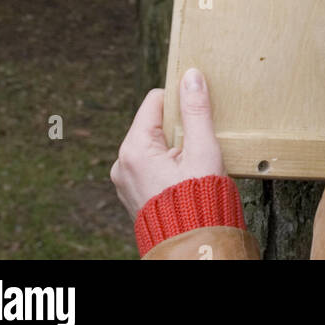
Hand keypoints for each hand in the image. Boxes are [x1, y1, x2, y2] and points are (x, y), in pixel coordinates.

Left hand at [110, 68, 226, 220]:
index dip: (180, 102)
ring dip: (174, 148)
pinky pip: (149, 165)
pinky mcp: (132, 194)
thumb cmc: (198, 202)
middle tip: (197, 147)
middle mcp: (122, 163)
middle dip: (178, 129)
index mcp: (134, 149)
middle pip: (153, 123)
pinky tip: (183, 178)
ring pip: (152, 145)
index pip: (155, 100)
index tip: (197, 115)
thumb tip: (191, 76)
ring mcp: (124, 181)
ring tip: (191, 166)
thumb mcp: (203, 150)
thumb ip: (196, 110)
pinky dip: (167, 165)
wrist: (192, 248)